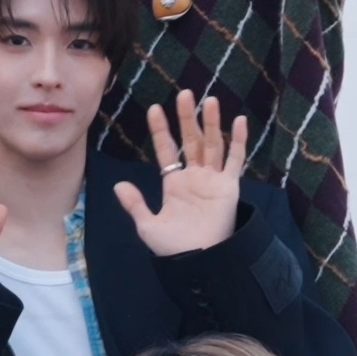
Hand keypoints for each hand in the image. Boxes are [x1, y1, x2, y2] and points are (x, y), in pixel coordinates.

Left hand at [112, 92, 252, 256]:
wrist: (200, 262)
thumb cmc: (175, 248)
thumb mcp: (148, 225)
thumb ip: (135, 204)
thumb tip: (118, 185)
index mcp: (174, 184)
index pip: (167, 150)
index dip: (160, 130)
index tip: (154, 110)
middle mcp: (194, 177)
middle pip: (191, 140)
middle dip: (187, 118)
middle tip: (184, 94)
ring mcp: (213, 180)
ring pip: (213, 144)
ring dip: (211, 123)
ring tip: (209, 100)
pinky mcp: (230, 187)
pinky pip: (236, 160)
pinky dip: (238, 141)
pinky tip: (238, 121)